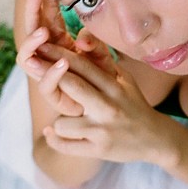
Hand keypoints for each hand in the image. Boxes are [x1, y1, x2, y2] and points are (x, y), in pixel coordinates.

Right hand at [16, 0, 116, 115]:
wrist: (109, 112)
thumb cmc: (103, 81)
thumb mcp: (102, 57)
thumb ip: (94, 44)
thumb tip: (82, 37)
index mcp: (58, 44)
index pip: (45, 17)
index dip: (44, 0)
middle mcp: (48, 58)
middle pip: (32, 31)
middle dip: (32, 10)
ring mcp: (47, 76)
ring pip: (28, 58)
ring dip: (33, 43)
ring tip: (42, 31)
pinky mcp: (54, 96)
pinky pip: (46, 85)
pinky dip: (52, 73)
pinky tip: (62, 62)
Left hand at [35, 44, 164, 164]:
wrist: (156, 139)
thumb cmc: (134, 104)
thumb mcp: (124, 80)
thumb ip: (102, 62)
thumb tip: (79, 37)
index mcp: (114, 86)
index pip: (83, 66)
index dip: (59, 54)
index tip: (41, 46)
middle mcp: (108, 106)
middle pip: (71, 86)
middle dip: (48, 73)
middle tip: (31, 65)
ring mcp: (102, 130)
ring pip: (62, 122)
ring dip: (58, 121)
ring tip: (65, 120)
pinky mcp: (98, 150)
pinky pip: (65, 146)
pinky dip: (55, 139)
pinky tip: (52, 133)